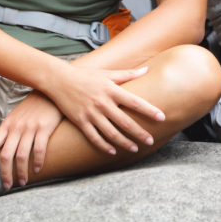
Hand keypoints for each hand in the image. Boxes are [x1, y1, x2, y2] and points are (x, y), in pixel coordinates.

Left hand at [0, 91, 61, 188]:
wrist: (50, 91)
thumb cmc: (33, 106)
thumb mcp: (16, 116)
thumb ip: (9, 130)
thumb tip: (1, 149)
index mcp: (7, 125)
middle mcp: (16, 127)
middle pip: (5, 155)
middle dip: (4, 174)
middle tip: (7, 185)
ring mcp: (30, 128)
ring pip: (21, 156)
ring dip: (21, 172)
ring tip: (23, 181)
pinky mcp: (44, 128)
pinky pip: (39, 149)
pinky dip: (37, 162)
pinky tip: (38, 169)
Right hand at [42, 63, 163, 157]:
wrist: (59, 80)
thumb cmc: (85, 76)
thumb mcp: (107, 73)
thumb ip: (127, 74)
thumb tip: (146, 70)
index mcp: (111, 90)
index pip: (135, 102)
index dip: (149, 110)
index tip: (161, 118)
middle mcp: (103, 103)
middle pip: (125, 122)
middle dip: (139, 133)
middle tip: (150, 141)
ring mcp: (91, 114)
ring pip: (111, 133)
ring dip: (125, 143)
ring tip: (135, 149)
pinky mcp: (80, 122)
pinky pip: (94, 137)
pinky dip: (104, 146)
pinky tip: (113, 151)